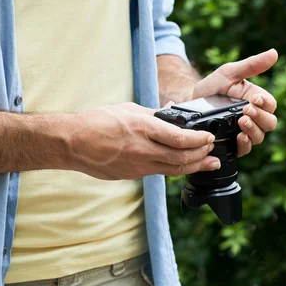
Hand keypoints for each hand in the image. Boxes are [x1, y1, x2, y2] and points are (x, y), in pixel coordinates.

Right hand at [68, 102, 219, 179]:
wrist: (72, 143)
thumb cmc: (97, 121)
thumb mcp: (129, 109)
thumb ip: (154, 113)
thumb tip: (173, 110)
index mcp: (142, 128)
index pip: (179, 138)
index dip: (199, 140)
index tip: (209, 137)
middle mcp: (142, 149)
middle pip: (181, 158)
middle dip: (202, 156)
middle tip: (213, 152)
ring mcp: (137, 165)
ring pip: (173, 170)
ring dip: (194, 167)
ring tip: (210, 164)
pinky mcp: (133, 175)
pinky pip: (160, 173)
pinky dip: (176, 169)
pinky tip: (185, 166)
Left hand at [192, 49, 278, 156]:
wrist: (191, 102)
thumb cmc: (213, 86)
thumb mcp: (230, 72)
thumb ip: (251, 65)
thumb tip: (274, 53)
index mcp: (257, 101)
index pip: (271, 105)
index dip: (266, 103)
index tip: (254, 99)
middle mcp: (255, 119)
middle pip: (270, 123)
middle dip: (260, 118)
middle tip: (246, 111)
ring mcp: (245, 132)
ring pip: (259, 137)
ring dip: (253, 130)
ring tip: (241, 122)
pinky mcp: (234, 144)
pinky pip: (245, 149)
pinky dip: (244, 144)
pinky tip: (239, 137)